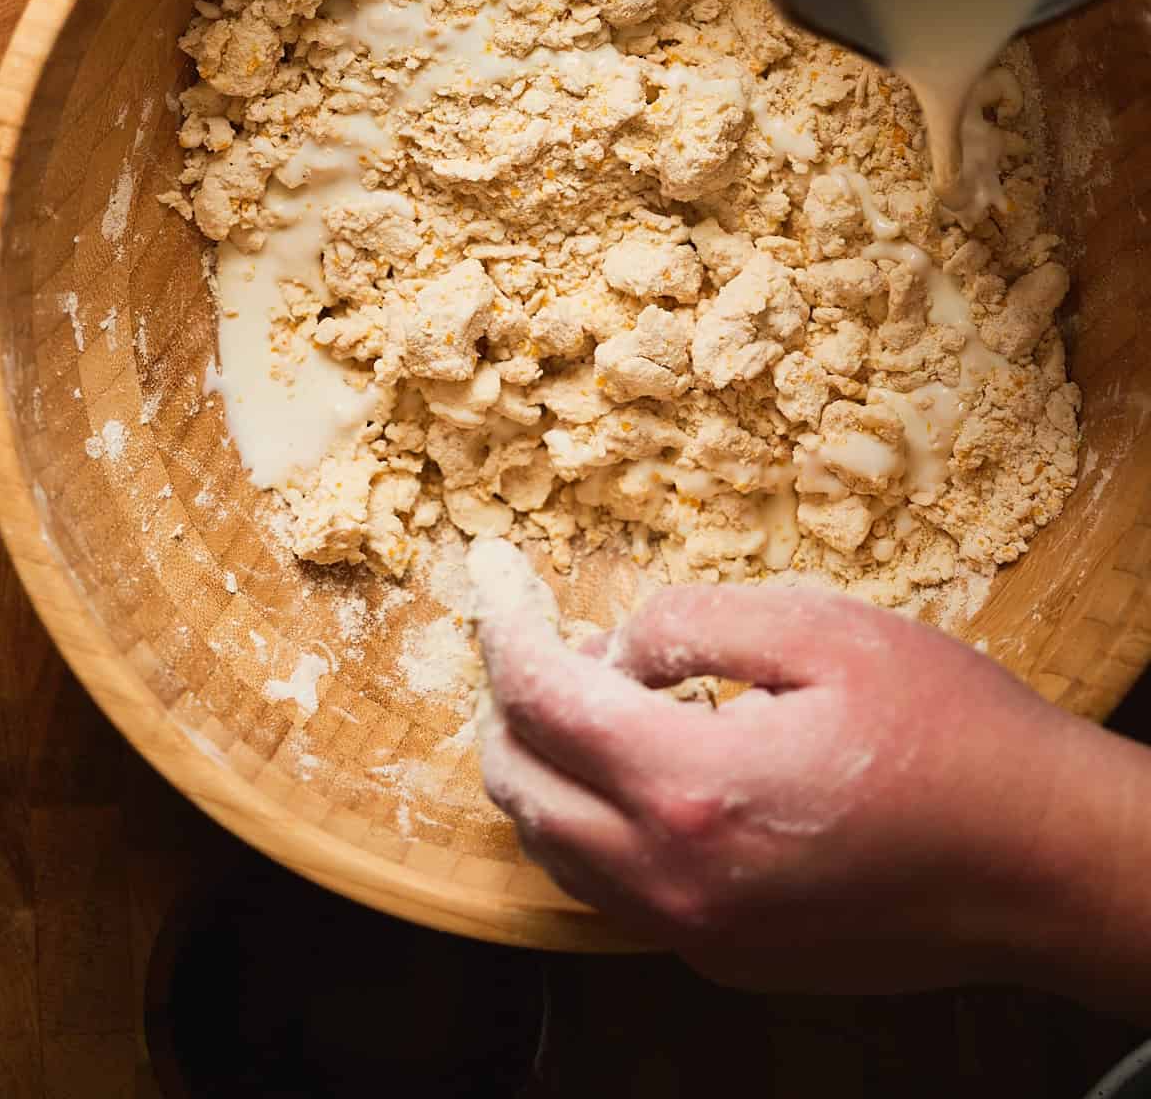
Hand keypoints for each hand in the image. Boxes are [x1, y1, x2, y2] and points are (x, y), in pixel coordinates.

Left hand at [476, 581, 1150, 1006]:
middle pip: (523, 788)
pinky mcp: (730, 957)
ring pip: (558, 854)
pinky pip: (616, 890)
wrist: (1043, 863)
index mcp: (692, 789)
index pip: (542, 700)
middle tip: (529, 632)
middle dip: (506, 700)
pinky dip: (594, 823)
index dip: (504, 625)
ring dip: (541, 767)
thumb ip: (695, 625)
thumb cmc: (953, 735)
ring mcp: (701, 932)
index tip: (490, 575)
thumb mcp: (824, 631)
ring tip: (573, 691)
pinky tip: (637, 767)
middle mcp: (676, 881)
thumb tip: (616, 644)